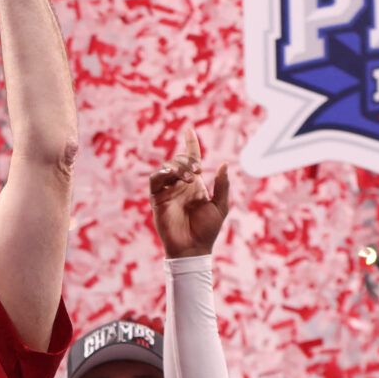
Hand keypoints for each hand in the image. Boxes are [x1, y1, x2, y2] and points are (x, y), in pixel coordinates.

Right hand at [149, 129, 230, 257]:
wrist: (193, 248)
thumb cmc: (207, 230)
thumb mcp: (220, 206)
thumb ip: (222, 185)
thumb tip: (223, 164)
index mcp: (195, 184)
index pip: (191, 158)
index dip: (190, 143)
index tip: (189, 129)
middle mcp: (180, 184)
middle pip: (179, 160)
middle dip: (187, 161)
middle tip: (196, 172)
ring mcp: (167, 191)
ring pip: (167, 167)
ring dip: (177, 168)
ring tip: (189, 178)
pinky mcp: (157, 199)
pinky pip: (155, 180)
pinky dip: (162, 174)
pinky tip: (172, 177)